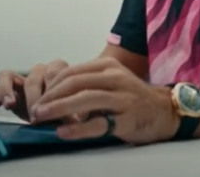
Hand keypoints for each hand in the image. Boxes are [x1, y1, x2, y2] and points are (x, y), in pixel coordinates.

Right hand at [0, 60, 69, 121]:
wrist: (54, 117)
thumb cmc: (65, 112)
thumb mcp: (73, 113)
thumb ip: (73, 115)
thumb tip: (73, 122)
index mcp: (59, 70)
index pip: (55, 73)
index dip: (52, 92)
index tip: (51, 111)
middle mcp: (40, 70)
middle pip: (33, 77)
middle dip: (33, 98)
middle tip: (35, 117)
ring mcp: (22, 77)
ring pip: (9, 75)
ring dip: (7, 91)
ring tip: (9, 105)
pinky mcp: (7, 86)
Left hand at [30, 57, 175, 144]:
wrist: (165, 111)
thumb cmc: (132, 98)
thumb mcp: (112, 81)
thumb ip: (88, 84)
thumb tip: (53, 95)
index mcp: (108, 66)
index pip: (72, 72)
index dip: (51, 86)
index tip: (37, 99)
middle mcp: (115, 78)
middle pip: (75, 83)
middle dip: (50, 97)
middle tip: (34, 111)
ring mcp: (123, 98)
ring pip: (84, 99)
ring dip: (58, 109)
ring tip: (41, 118)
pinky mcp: (126, 118)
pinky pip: (97, 123)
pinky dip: (77, 128)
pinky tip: (62, 132)